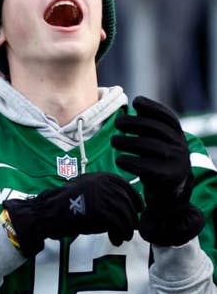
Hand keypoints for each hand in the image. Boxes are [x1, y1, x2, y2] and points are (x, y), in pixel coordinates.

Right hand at [3, 172, 143, 256]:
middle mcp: (102, 183)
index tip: (137, 210)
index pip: (126, 186)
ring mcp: (101, 195)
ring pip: (125, 214)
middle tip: (128, 230)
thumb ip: (105, 193)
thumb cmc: (64, 206)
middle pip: (127, 202)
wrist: (45, 213)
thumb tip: (127, 205)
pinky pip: (117, 224)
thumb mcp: (87, 192)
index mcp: (99, 176)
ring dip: (126, 229)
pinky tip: (115, 240)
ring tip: (122, 237)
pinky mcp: (99, 210)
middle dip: (131, 218)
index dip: (134, 200)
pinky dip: (119, 234)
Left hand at [112, 96, 204, 245]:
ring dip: (127, 142)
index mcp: (177, 135)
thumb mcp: (158, 141)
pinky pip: (146, 167)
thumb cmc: (157, 161)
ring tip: (114, 141)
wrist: (170, 192)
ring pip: (149, 146)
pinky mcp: (167, 176)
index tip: (136, 101)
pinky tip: (120, 160)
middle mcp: (179, 145)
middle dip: (134, 123)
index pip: (167, 116)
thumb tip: (136, 102)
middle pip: (155, 129)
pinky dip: (130, 162)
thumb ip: (148, 125)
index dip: (152, 107)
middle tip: (118, 123)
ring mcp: (175, 161)